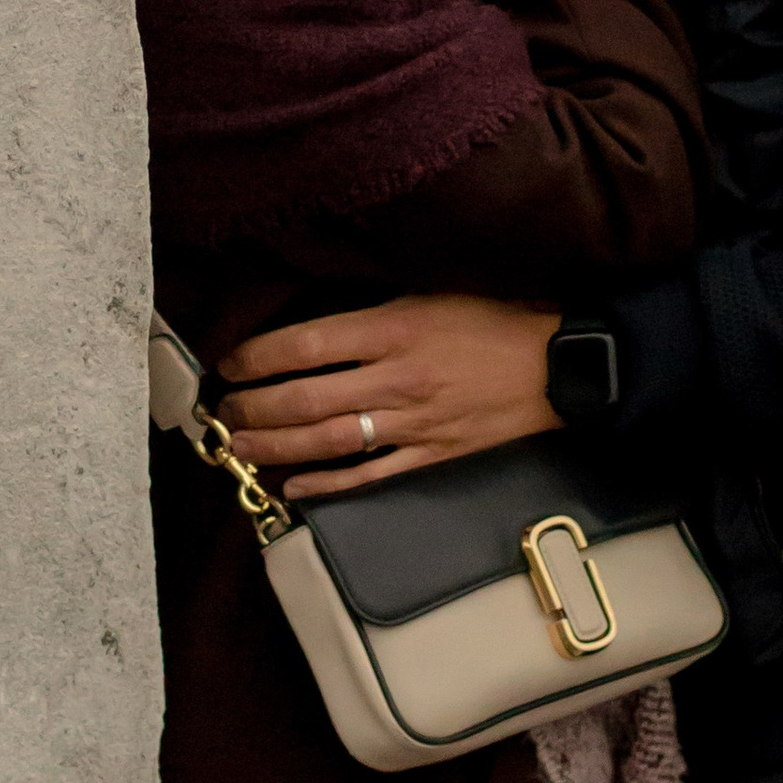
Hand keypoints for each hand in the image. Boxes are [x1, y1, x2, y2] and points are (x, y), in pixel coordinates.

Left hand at [221, 293, 560, 494]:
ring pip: (329, 442)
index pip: (306, 344)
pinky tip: (293, 487)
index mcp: (395, 328)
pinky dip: (327, 486)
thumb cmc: (495, 322)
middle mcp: (397, 378)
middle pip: (305, 399)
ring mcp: (414, 423)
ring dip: (276, 448)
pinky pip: (370, 479)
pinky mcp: (432, 458)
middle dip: (253, 408)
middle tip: (223, 412)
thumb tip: (317, 327)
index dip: (258, 356)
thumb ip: (377, 313)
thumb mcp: (433, 295)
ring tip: (239, 447)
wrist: (558, 368)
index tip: (231, 363)